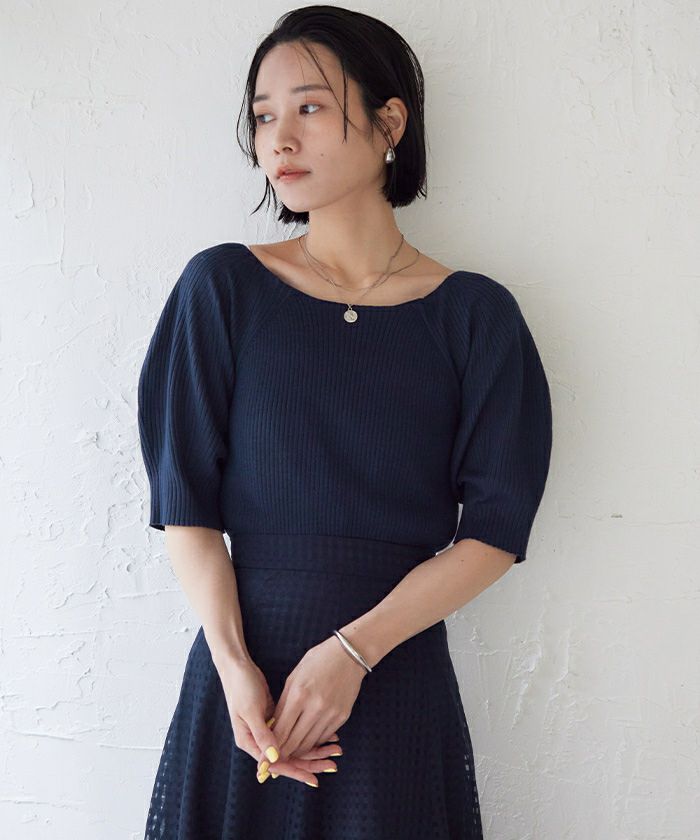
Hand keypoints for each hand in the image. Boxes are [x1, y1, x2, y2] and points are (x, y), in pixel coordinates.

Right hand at [216, 655, 343, 786]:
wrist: (236, 667)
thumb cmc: (241, 687)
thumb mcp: (250, 710)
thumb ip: (262, 734)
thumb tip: (276, 757)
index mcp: (249, 742)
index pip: (276, 763)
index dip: (295, 770)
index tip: (314, 778)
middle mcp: (259, 740)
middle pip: (287, 757)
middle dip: (310, 761)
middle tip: (332, 764)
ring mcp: (267, 729)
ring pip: (293, 744)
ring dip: (313, 747)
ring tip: (335, 749)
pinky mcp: (275, 718)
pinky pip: (294, 731)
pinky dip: (309, 733)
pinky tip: (327, 734)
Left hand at [267, 635, 366, 765]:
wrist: (349, 655)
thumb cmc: (317, 661)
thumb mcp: (294, 678)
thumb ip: (283, 703)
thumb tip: (274, 727)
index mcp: (299, 695)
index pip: (281, 731)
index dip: (271, 747)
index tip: (264, 756)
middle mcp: (315, 707)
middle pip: (294, 742)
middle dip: (283, 753)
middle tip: (275, 760)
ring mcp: (330, 714)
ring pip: (309, 744)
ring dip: (298, 750)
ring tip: (289, 752)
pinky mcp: (342, 717)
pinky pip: (323, 737)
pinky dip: (313, 742)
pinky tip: (307, 741)